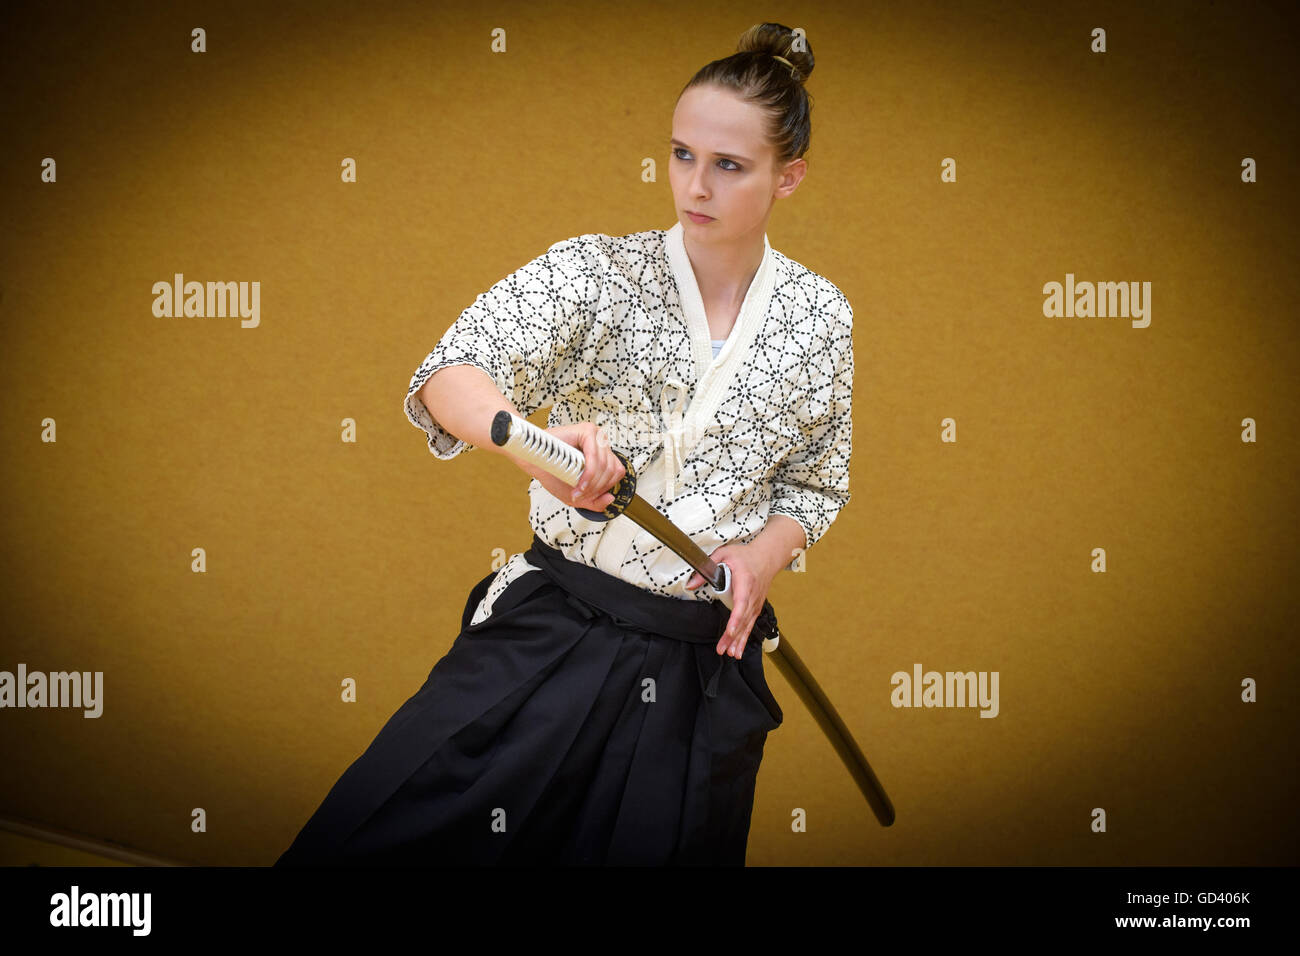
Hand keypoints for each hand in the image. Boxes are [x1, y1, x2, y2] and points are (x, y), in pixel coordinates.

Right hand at [513, 421, 625, 512]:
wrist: (533, 462)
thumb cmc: (553, 473)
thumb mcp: (578, 495)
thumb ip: (595, 501)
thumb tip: (610, 498)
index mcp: (602, 455)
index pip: (616, 473)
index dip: (604, 488)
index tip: (587, 495)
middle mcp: (601, 443)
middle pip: (612, 471)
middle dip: (597, 488)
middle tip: (581, 494)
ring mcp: (596, 436)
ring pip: (606, 466)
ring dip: (592, 484)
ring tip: (578, 489)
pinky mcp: (587, 431)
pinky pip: (595, 458)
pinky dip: (588, 475)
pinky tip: (580, 483)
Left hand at [685, 541, 778, 658]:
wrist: (767, 557)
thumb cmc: (745, 556)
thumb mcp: (723, 554)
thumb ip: (707, 568)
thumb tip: (690, 584)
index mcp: (746, 581)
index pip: (742, 603)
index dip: (736, 619)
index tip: (731, 631)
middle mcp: (753, 595)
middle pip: (743, 619)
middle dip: (733, 636)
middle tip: (723, 650)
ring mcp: (756, 603)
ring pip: (748, 625)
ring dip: (739, 641)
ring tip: (731, 654)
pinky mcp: (756, 607)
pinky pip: (750, 625)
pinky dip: (744, 638)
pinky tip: (738, 649)